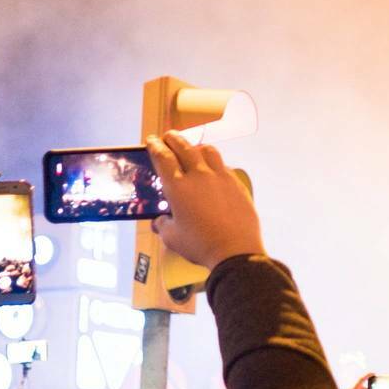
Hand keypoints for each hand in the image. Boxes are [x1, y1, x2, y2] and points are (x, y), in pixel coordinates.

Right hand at [145, 131, 265, 270]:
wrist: (235, 251)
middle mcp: (199, 176)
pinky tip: (213, 171)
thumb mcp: (172, 238)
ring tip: (192, 149)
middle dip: (173, 139)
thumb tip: (160, 221)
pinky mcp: (237, 184)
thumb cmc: (200, 245)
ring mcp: (221, 177)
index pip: (163, 157)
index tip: (152, 140)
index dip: (155, 146)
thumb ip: (163, 225)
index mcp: (178, 187)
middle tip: (168, 137)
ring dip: (196, 146)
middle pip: (184, 147)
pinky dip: (214, 163)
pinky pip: (224, 165)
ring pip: (207, 150)